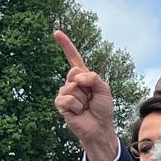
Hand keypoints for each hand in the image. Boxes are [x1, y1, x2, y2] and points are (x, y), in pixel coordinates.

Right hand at [53, 31, 118, 160]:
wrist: (99, 128)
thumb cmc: (103, 109)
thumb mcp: (104, 89)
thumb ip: (93, 78)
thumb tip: (77, 78)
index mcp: (83, 76)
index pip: (73, 58)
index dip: (65, 45)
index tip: (56, 32)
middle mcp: (72, 82)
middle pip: (74, 72)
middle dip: (86, 84)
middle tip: (90, 98)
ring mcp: (65, 93)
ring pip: (72, 87)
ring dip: (83, 98)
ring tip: (85, 107)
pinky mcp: (60, 104)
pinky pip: (66, 99)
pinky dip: (76, 106)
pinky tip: (78, 112)